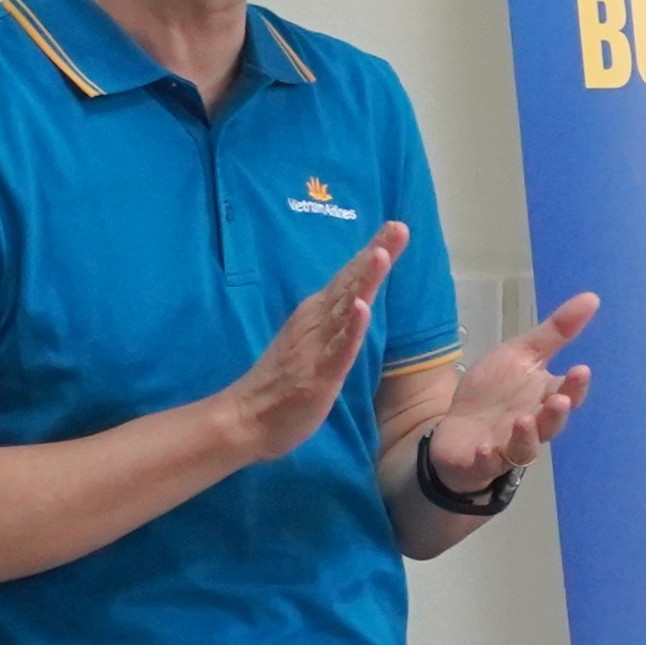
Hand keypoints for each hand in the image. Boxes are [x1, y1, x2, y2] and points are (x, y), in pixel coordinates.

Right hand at [215, 227, 402, 463]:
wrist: (246, 418)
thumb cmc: (282, 382)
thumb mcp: (312, 342)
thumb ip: (331, 321)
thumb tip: (352, 298)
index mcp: (317, 314)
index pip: (350, 278)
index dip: (373, 252)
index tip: (396, 226)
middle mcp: (316, 322)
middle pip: (350, 282)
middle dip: (376, 253)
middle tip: (399, 226)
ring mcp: (317, 346)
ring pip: (345, 308)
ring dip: (364, 281)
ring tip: (381, 253)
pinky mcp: (318, 374)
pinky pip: (338, 348)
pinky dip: (351, 327)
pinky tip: (362, 308)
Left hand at [414, 289, 597, 508]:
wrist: (458, 429)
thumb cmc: (495, 393)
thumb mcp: (521, 354)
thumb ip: (556, 332)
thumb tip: (592, 297)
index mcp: (543, 397)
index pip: (566, 393)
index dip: (574, 386)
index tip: (580, 369)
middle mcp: (532, 425)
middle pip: (550, 423)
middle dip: (556, 413)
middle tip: (560, 399)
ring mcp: (507, 445)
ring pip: (525, 447)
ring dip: (527, 436)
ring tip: (524, 420)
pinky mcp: (481, 460)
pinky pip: (487, 463)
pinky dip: (487, 458)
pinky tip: (485, 449)